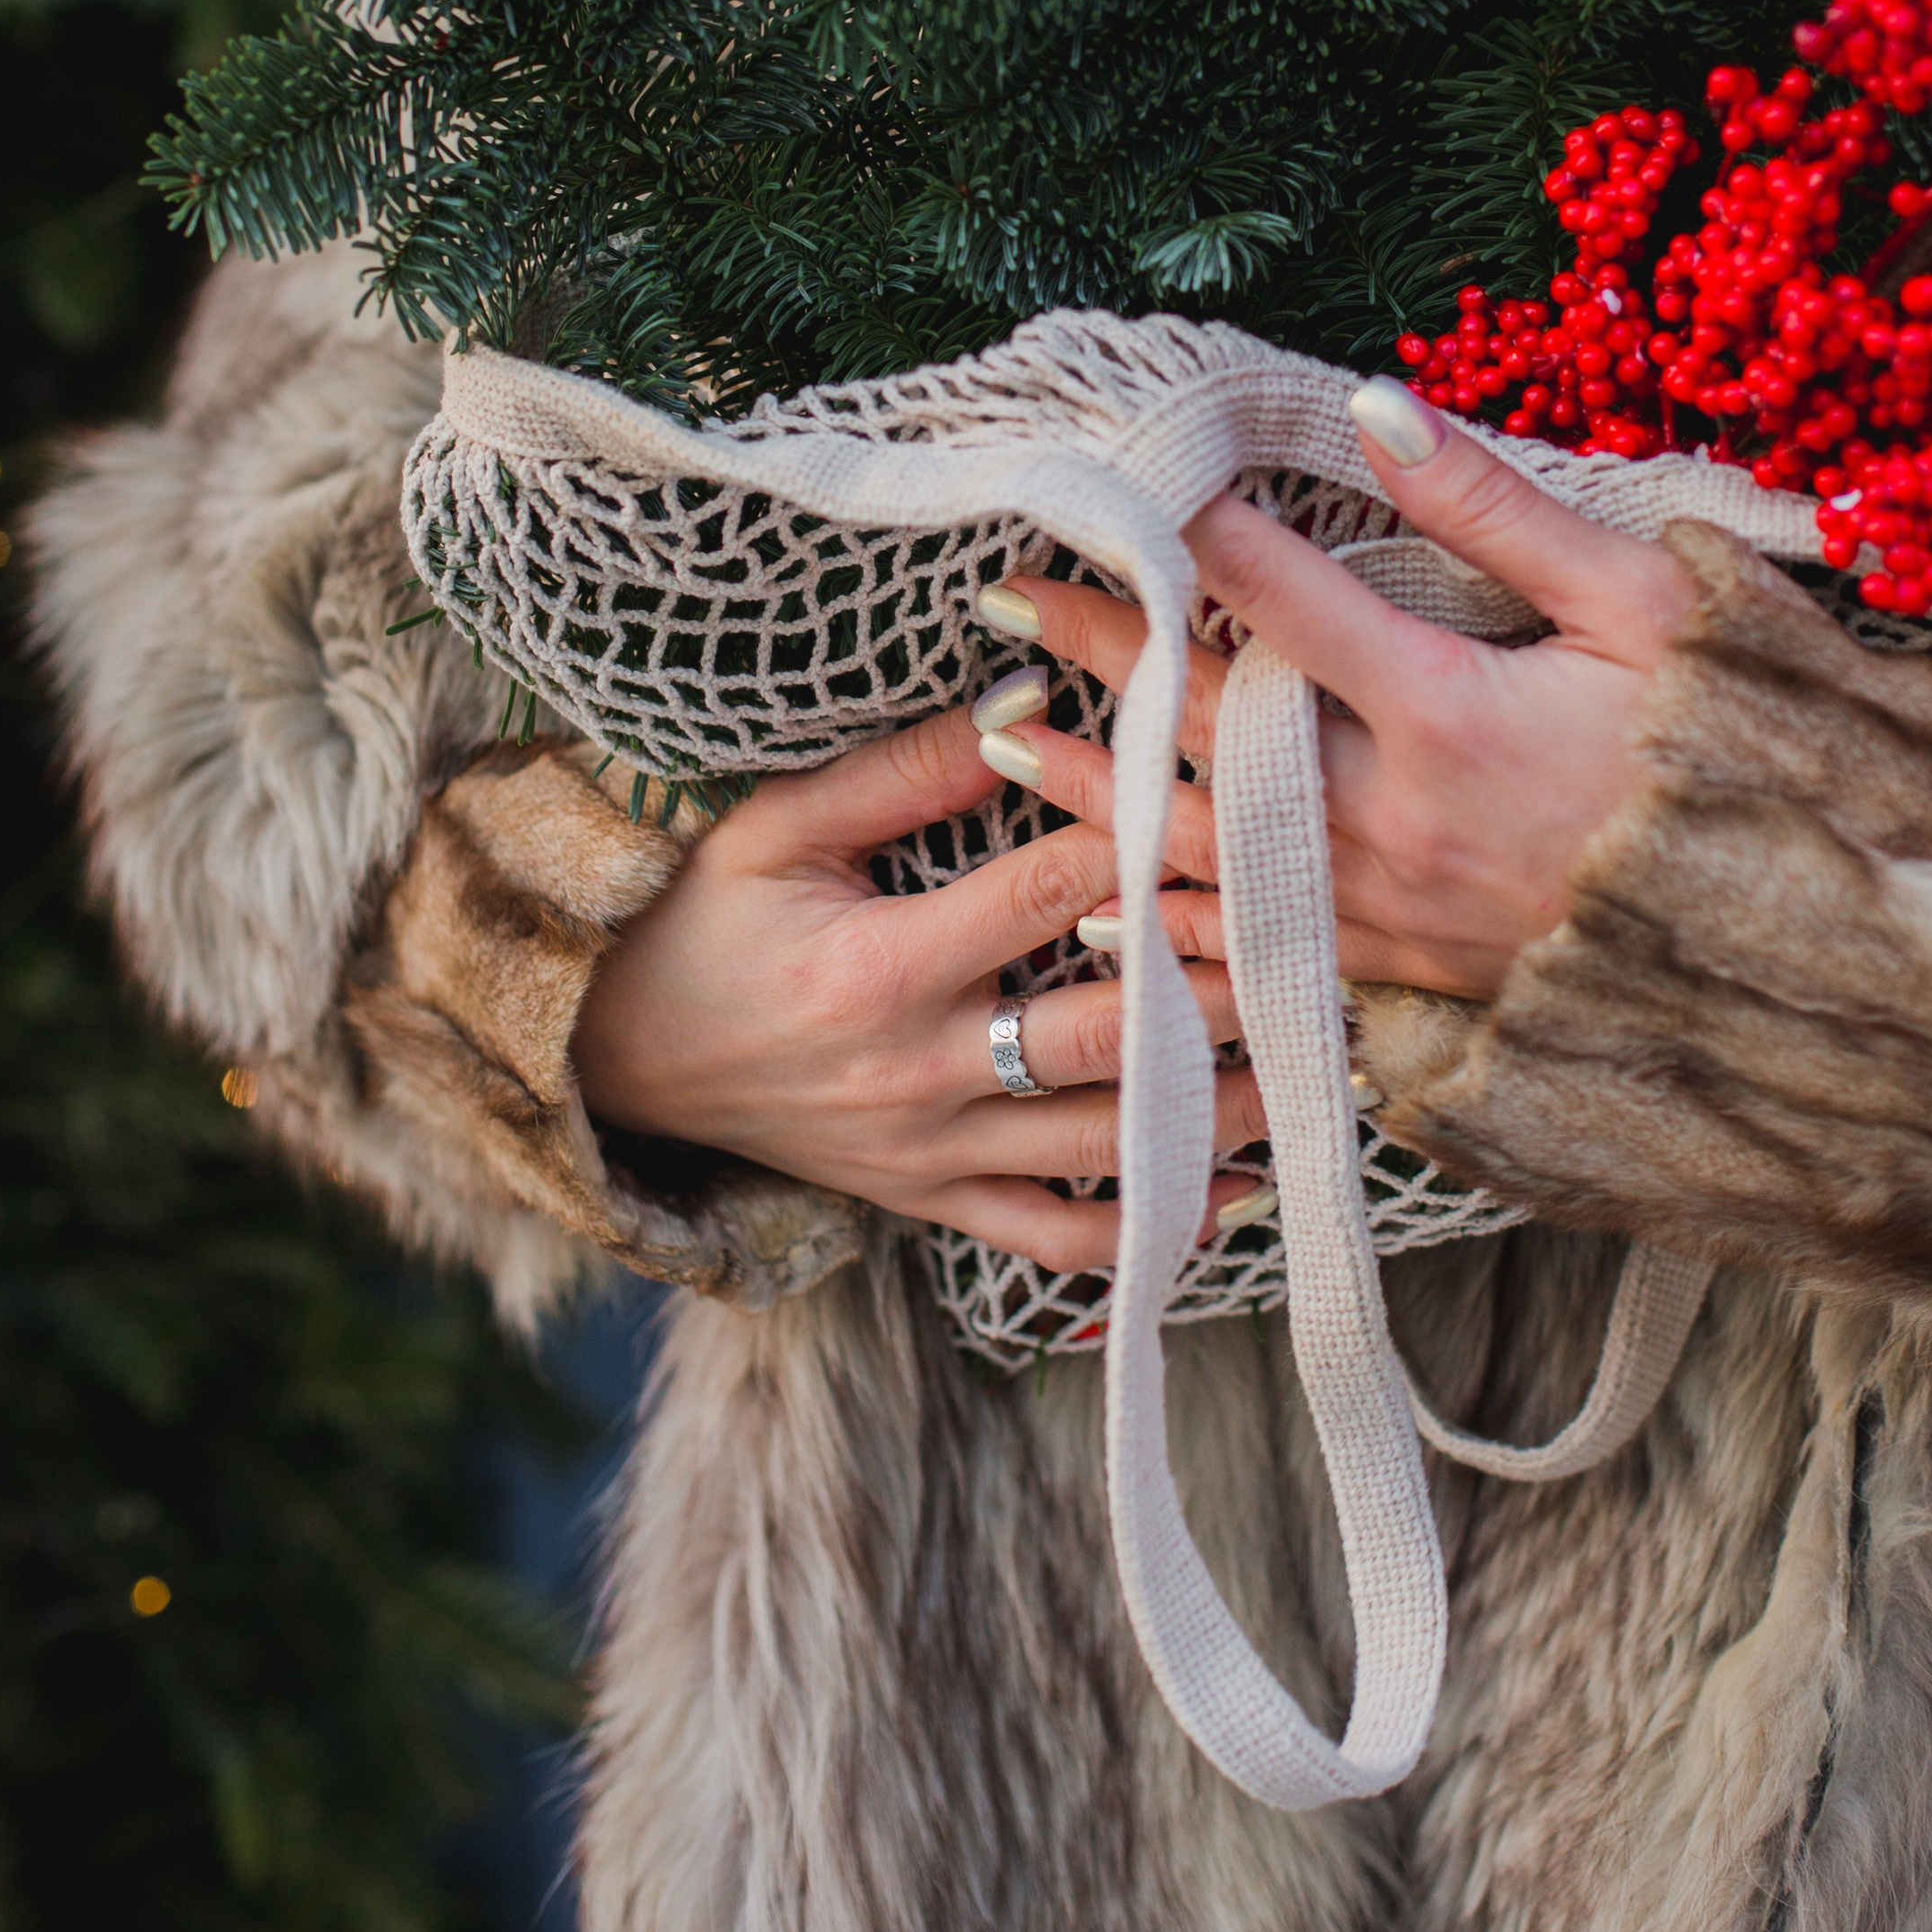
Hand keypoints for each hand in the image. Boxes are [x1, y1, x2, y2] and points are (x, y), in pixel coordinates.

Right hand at [571, 709, 1264, 1268]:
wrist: (609, 1058)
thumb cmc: (694, 922)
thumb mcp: (774, 827)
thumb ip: (907, 772)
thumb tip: (1029, 694)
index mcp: (878, 968)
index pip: (1048, 898)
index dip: (1147, 849)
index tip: (1233, 812)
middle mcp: (915, 1073)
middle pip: (1108, 1033)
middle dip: (1219, 988)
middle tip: (1322, 947)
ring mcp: (927, 1152)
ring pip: (1106, 1144)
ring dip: (1219, 1108)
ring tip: (1315, 1060)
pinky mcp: (928, 1202)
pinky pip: (1053, 1237)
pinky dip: (1148, 1231)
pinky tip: (1232, 1195)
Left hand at [966, 380, 1695, 1002]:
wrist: (1815, 949)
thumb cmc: (1744, 755)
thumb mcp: (1644, 603)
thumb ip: (1495, 510)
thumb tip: (1374, 411)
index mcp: (1446, 713)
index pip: (1279, 599)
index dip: (1194, 531)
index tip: (1119, 480)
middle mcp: (1393, 822)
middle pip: (1206, 726)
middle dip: (1104, 655)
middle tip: (1005, 600)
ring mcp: (1391, 914)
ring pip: (1204, 851)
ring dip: (1098, 795)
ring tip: (1000, 746)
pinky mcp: (1407, 977)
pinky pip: (1257, 956)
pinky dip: (1170, 931)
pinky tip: (1098, 917)